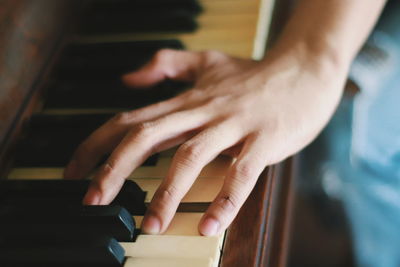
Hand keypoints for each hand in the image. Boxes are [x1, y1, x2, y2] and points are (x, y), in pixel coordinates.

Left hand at [64, 47, 346, 235]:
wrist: (305, 67)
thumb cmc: (254, 73)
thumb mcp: (206, 61)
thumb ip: (166, 64)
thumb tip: (128, 80)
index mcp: (187, 99)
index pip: (131, 120)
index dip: (97, 144)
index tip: (74, 172)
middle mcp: (204, 111)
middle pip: (149, 136)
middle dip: (116, 169)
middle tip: (93, 202)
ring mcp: (234, 124)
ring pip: (192, 156)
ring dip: (167, 192)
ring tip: (150, 224)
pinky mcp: (265, 139)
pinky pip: (242, 172)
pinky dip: (225, 200)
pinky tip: (210, 226)